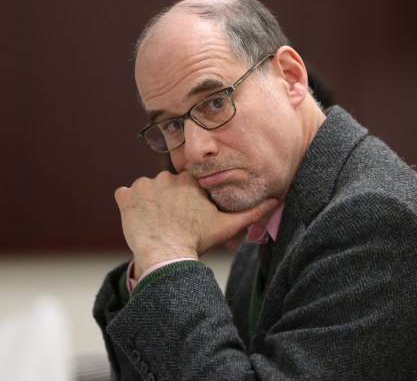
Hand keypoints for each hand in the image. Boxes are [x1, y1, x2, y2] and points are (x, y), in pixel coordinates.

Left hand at [114, 170, 277, 277]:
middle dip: (168, 200)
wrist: (166, 256)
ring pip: (147, 190)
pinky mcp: (126, 196)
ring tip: (157, 223)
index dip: (186, 199)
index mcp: (191, 180)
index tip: (186, 213)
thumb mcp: (227, 226)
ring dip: (150, 203)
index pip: (187, 183)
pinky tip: (139, 220)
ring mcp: (145, 185)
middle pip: (167, 186)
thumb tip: (275, 200)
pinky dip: (129, 205)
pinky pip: (125, 195)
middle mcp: (167, 176)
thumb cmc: (198, 240)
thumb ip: (251, 212)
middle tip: (172, 221)